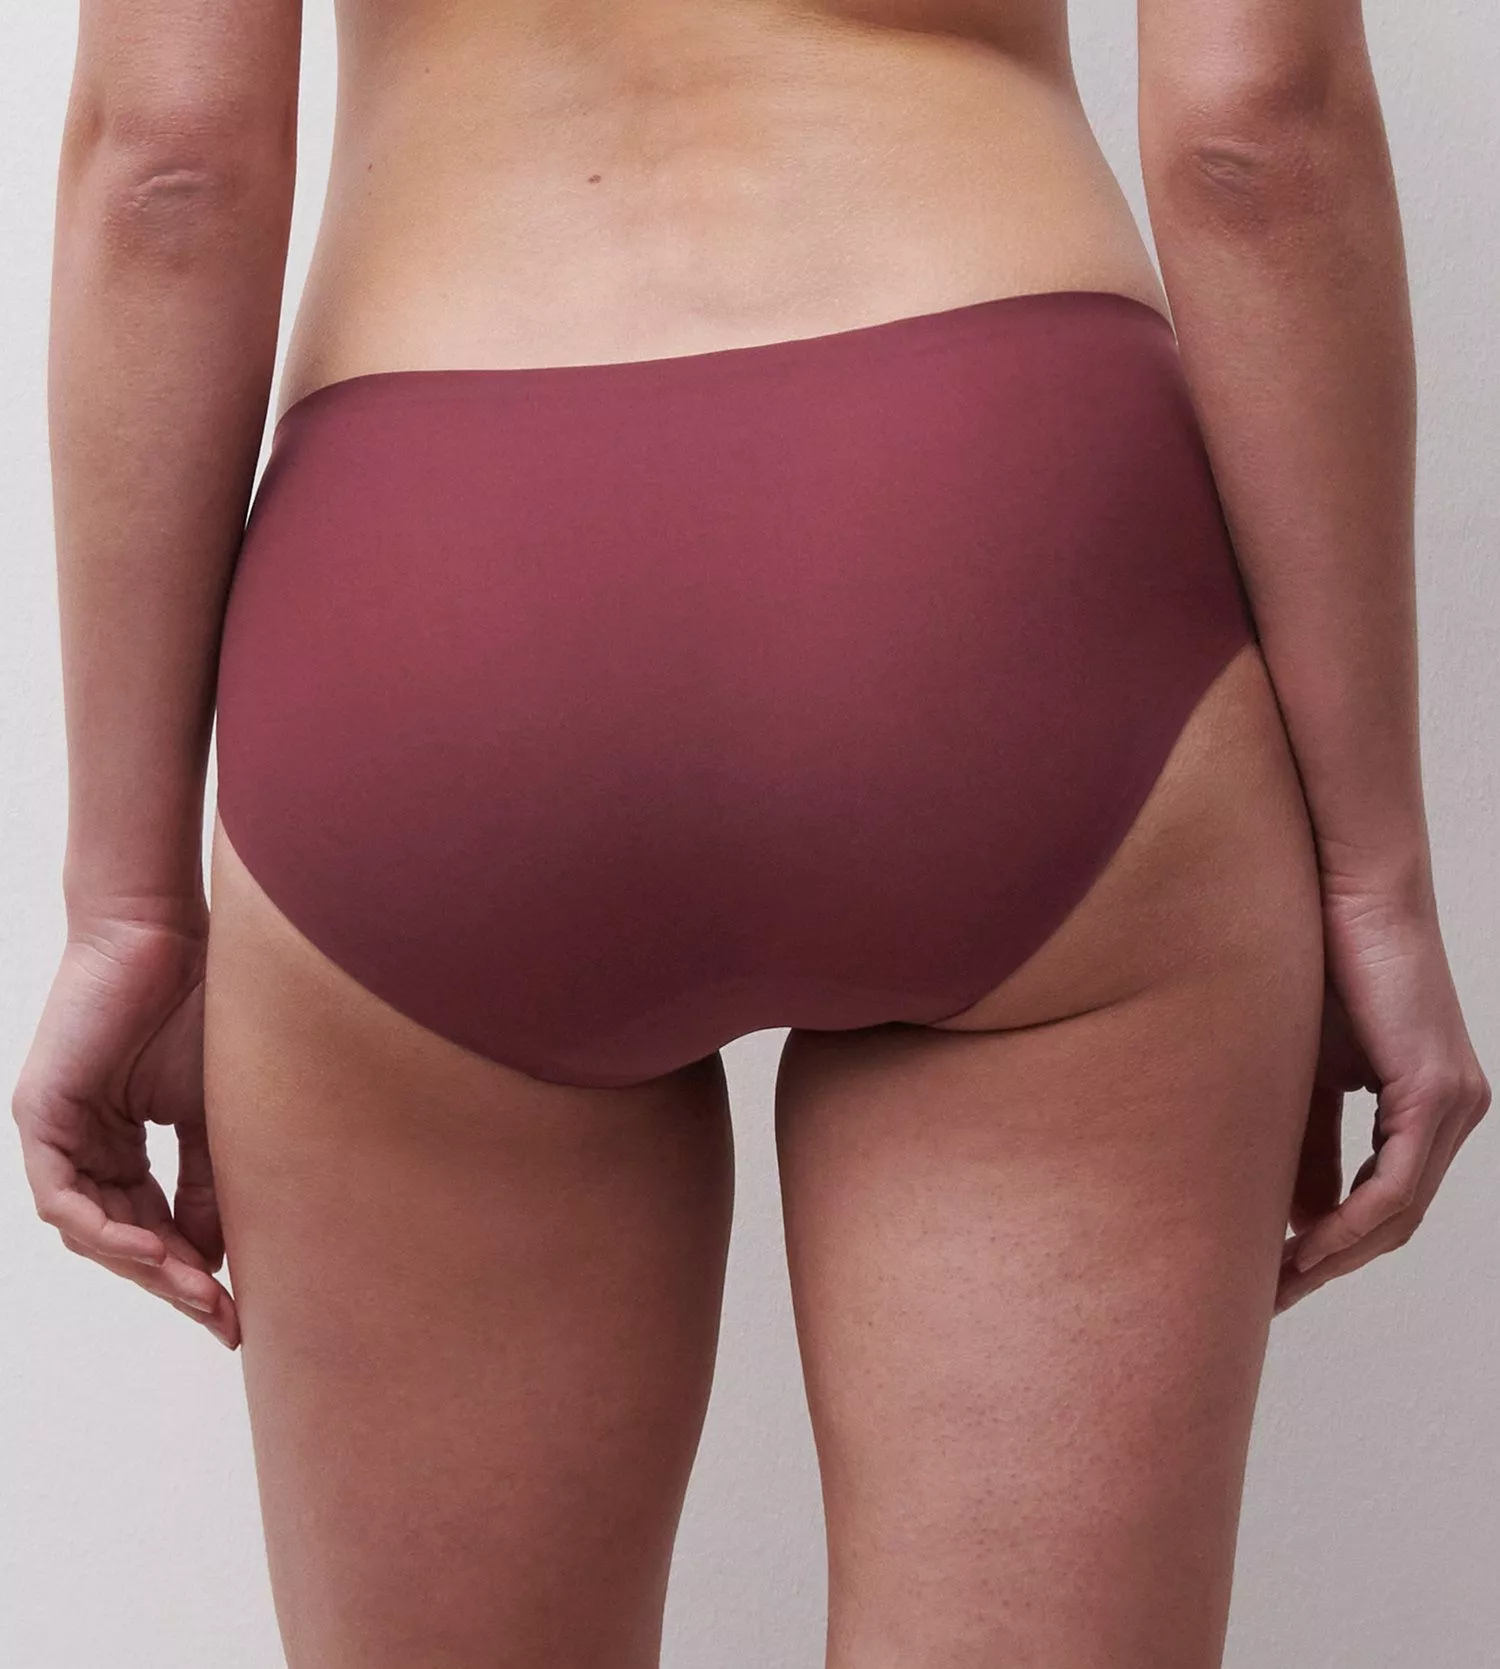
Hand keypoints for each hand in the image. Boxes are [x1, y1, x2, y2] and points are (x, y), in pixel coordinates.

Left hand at [11, 909, 239, 1348]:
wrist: (166, 938)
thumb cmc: (197, 1010)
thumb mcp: (212, 1116)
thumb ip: (207, 1184)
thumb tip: (215, 1259)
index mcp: (121, 1147)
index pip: (152, 1228)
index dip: (191, 1273)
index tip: (236, 1311)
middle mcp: (83, 1148)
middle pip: (120, 1240)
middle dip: (171, 1284)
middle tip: (220, 1318)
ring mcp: (58, 1135)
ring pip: (89, 1230)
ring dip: (143, 1267)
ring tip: (197, 1290)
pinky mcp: (40, 1118)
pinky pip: (61, 1199)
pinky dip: (105, 1230)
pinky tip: (154, 1252)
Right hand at [1275, 877, 1489, 1313]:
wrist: (1346, 888)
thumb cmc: (1318, 961)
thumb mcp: (1307, 1069)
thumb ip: (1305, 1140)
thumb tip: (1290, 1218)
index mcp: (1430, 1104)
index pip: (1387, 1199)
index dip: (1335, 1246)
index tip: (1278, 1273)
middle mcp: (1458, 1111)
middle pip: (1397, 1221)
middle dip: (1333, 1265)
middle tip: (1272, 1295)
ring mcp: (1457, 1103)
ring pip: (1400, 1214)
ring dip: (1338, 1257)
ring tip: (1279, 1283)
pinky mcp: (1437, 1092)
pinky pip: (1393, 1186)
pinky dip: (1348, 1224)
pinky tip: (1305, 1246)